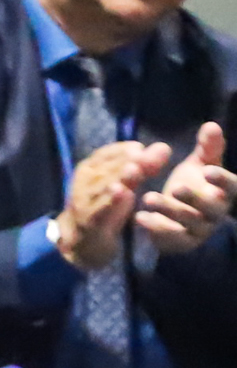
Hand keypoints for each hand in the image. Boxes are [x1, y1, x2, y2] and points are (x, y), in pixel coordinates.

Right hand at [54, 139, 172, 272]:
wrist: (83, 240)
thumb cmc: (106, 206)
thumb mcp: (124, 184)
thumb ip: (142, 167)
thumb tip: (163, 147)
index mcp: (90, 169)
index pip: (106, 154)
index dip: (123, 150)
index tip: (140, 147)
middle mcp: (84, 182)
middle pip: (107, 169)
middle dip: (126, 162)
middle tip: (142, 155)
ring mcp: (84, 202)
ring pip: (102, 188)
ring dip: (118, 178)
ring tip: (133, 169)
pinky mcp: (89, 223)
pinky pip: (100, 211)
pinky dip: (110, 202)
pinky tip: (123, 194)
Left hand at [137, 122, 236, 256]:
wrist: (175, 215)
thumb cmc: (193, 183)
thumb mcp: (200, 163)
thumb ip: (208, 147)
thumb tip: (211, 125)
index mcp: (225, 192)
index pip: (232, 187)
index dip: (223, 179)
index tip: (208, 170)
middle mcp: (216, 213)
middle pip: (212, 208)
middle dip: (195, 198)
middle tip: (176, 187)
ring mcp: (200, 229)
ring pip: (189, 222)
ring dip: (169, 211)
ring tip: (147, 198)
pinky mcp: (182, 242)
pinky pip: (172, 238)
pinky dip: (156, 229)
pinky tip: (139, 217)